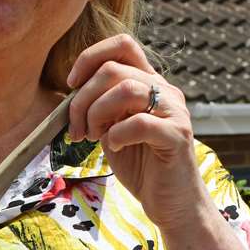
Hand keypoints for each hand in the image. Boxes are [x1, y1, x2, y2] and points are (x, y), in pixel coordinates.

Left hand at [65, 34, 208, 232]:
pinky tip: (116, 148)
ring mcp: (174, 111)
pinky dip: (118, 134)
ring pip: (126, 90)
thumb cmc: (142, 167)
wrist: (172, 203)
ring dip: (97, 114)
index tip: (71, 85)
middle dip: (83, 98)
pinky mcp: (178, 136)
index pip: (122, 45)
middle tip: (78, 128)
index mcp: (149, 84)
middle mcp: (165, 91)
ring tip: (94, 137)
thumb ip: (101, 108)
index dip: (90, 57)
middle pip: (113, 69)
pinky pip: (140, 122)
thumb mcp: (113, 130)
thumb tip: (73, 94)